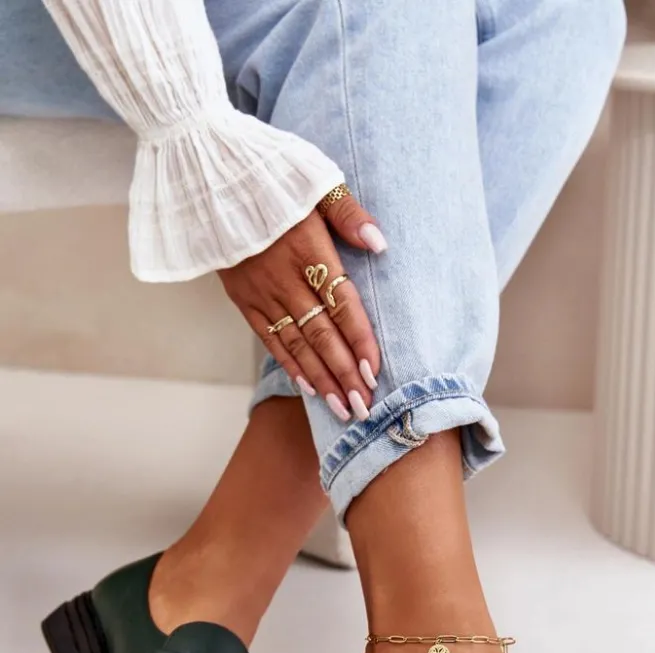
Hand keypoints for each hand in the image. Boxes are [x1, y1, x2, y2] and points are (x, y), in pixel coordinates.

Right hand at [218, 193, 385, 421]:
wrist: (204, 171)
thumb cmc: (266, 170)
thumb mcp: (313, 177)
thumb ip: (348, 213)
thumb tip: (379, 243)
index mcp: (308, 249)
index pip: (342, 304)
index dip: (360, 339)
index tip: (375, 371)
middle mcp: (285, 277)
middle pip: (322, 334)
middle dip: (345, 374)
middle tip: (365, 407)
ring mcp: (261, 291)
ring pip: (297, 344)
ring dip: (322, 379)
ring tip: (343, 409)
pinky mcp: (242, 298)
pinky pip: (270, 339)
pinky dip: (291, 365)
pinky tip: (310, 388)